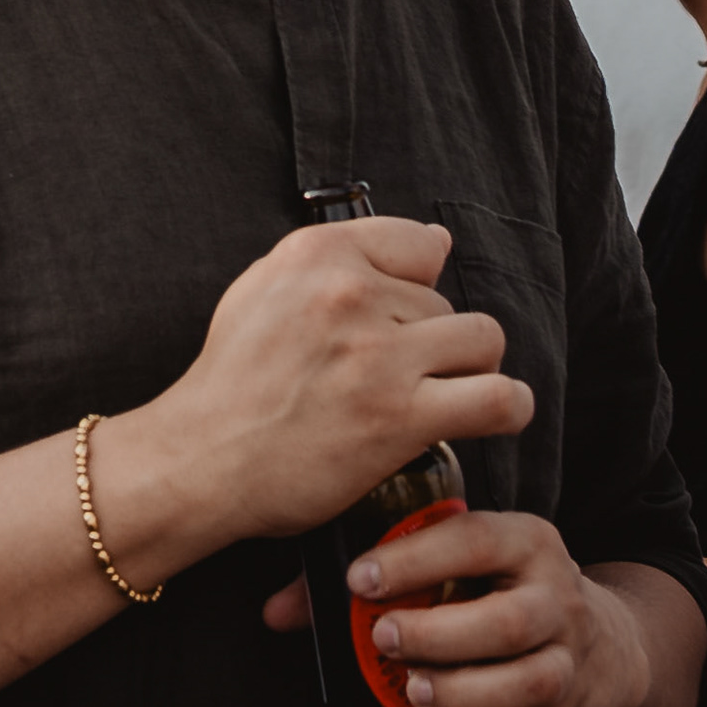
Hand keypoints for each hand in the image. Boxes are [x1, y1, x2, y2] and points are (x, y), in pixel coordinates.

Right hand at [117, 219, 533, 565]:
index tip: (395, 325)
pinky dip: (508, 408)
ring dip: (468, 373)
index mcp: (317, 253)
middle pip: (446, 303)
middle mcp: (349, 293)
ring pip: (481, 341)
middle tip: (390, 383)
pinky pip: (496, 398)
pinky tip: (495, 416)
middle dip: (430, 343)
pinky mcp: (400, 416)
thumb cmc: (232, 384)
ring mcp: (377, 355)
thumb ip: (344, 259)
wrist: (199, 462)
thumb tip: (438, 244)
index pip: (421, 245)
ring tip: (438, 399)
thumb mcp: (265, 290)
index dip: (415, 289)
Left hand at [335, 503, 647, 706]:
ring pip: (531, 684)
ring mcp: (565, 667)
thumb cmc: (494, 590)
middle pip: (513, 620)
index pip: (478, 540)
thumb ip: (366, 579)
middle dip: (442, 633)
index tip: (360, 579)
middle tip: (384, 638)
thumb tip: (276, 612)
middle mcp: (556, 602)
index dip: (417, 559)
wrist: (601, 643)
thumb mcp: (451, 562)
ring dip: (466, 693)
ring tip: (413, 693)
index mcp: (525, 544)